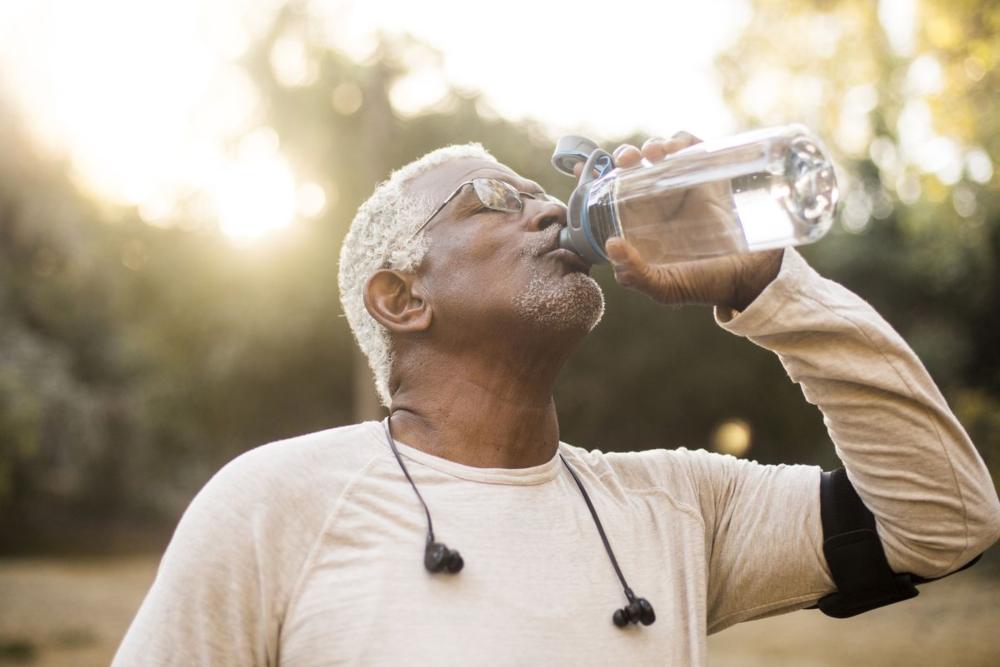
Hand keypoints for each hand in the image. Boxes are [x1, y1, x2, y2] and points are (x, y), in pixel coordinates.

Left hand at [605, 133, 782, 310]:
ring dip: (653, 144)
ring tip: (654, 153)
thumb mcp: (665, 287)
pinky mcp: (710, 176)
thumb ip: (636, 276)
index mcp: (640, 223)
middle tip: (626, 160)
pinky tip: (676, 148)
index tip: (583, 167)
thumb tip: (612, 245)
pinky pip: (693, 148)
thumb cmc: (704, 284)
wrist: (750, 277)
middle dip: (625, 156)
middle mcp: (659, 202)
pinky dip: (682, 140)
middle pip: (635, 166)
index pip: (612, 193)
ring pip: (662, 152)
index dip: (596, 177)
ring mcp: (684, 187)